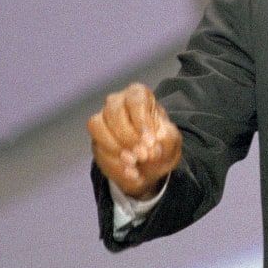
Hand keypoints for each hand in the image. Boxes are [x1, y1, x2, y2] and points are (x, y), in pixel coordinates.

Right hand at [87, 83, 181, 199]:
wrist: (150, 165)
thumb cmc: (161, 143)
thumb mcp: (172, 140)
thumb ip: (166, 139)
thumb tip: (153, 144)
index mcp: (139, 95)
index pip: (136, 100)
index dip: (142, 122)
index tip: (150, 142)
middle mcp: (117, 102)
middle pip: (114, 112)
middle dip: (128, 137)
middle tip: (143, 155)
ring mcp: (103, 120)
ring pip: (97, 125)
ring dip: (115, 148)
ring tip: (134, 164)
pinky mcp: (96, 140)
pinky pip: (97, 148)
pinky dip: (113, 163)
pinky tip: (130, 172)